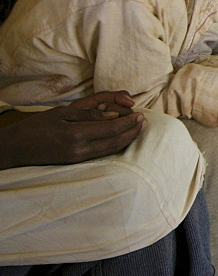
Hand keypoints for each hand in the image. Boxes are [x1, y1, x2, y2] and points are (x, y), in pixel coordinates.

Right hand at [0, 91, 142, 169]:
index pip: (112, 128)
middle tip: (144, 120)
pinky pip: (103, 154)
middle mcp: (80, 149)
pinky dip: (116, 145)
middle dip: (133, 131)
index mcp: (76, 134)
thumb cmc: (38, 125)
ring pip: (111, 150)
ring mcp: (78, 159)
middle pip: (116, 141)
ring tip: (138, 128)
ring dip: (128, 139)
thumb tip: (115, 115)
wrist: (16, 148)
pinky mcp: (77, 163)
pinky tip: (123, 138)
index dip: (129, 122)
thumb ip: (89, 113)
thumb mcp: (62, 112)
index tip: (139, 113)